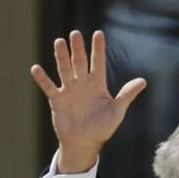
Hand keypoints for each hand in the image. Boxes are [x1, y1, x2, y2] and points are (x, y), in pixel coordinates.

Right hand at [30, 30, 145, 172]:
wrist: (84, 144)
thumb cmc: (102, 128)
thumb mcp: (116, 111)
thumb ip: (127, 95)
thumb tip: (143, 81)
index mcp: (97, 85)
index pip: (98, 62)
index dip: (98, 49)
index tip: (98, 34)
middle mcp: (82, 84)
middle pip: (80, 62)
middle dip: (78, 49)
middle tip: (75, 34)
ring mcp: (69, 91)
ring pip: (65, 70)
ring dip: (62, 57)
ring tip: (59, 42)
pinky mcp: (57, 100)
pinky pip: (49, 87)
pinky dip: (42, 79)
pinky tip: (35, 68)